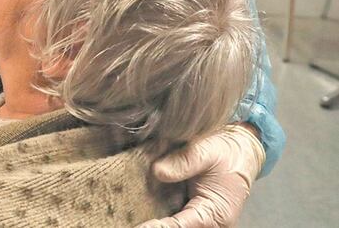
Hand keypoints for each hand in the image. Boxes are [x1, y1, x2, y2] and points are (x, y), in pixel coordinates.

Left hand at [138, 124, 264, 227]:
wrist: (239, 149)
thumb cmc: (226, 151)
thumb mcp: (206, 150)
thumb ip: (184, 161)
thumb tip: (158, 171)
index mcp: (216, 212)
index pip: (184, 225)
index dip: (161, 227)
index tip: (141, 226)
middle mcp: (209, 221)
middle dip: (155, 225)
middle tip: (131, 221)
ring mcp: (199, 218)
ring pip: (174, 224)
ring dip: (156, 222)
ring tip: (130, 217)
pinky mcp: (190, 211)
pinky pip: (173, 217)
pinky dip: (158, 217)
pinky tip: (137, 210)